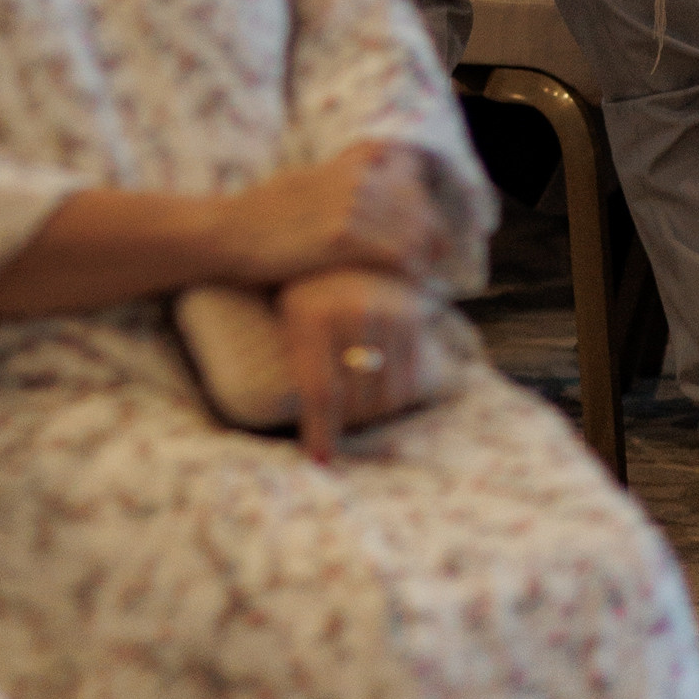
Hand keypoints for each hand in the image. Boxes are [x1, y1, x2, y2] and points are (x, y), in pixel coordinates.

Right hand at [201, 144, 448, 289]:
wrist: (222, 234)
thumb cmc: (254, 217)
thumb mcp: (297, 181)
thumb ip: (332, 175)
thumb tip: (366, 170)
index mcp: (340, 167)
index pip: (400, 173)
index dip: (419, 199)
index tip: (428, 225)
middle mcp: (349, 180)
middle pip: (411, 201)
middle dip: (429, 229)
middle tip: (438, 255)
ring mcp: (345, 206)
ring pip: (407, 227)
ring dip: (423, 253)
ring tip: (427, 274)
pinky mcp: (338, 236)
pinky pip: (392, 252)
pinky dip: (406, 269)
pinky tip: (410, 285)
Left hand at [274, 270, 444, 462]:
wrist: (338, 239)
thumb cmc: (301, 284)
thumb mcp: (287, 312)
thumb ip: (299, 364)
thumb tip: (315, 443)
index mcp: (311, 313)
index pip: (322, 392)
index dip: (323, 432)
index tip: (321, 459)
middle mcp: (353, 310)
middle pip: (357, 399)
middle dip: (345, 421)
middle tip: (334, 425)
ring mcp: (386, 310)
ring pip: (386, 393)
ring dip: (371, 410)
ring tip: (355, 405)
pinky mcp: (411, 313)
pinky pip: (409, 376)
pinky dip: (396, 394)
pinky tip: (380, 388)